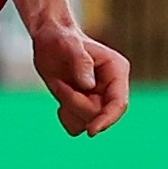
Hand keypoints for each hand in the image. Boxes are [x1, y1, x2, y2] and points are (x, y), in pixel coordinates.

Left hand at [31, 22, 130, 137]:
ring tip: (59, 84)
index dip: (107, 119)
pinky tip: (61, 94)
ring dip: (68, 107)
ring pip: (87, 122)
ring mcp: (100, 98)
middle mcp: (111, 87)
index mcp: (116, 71)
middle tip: (58, 83)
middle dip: (75, 103)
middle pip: (99, 114)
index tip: (92, 131)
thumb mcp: (68, 44)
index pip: (119, 103)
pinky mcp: (86, 106)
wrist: (48, 40)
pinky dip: (65, 114)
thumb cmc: (60, 37)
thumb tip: (89, 86)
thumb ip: (80, 61)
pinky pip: (77, 125)